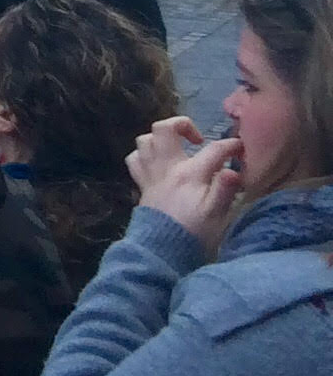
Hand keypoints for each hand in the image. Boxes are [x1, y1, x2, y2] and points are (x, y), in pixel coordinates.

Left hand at [128, 115, 243, 249]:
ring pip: (144, 140)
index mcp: (190, 174)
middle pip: (163, 129)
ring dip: (160, 139)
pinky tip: (157, 163)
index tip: (241, 148)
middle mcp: (167, 168)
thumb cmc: (195, 233)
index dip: (230, 146)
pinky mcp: (142, 185)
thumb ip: (225, 189)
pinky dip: (144, 155)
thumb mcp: (217, 214)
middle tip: (198, 138)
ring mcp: (151, 174)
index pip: (213, 150)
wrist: (163, 251)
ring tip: (177, 148)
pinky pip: (134, 159)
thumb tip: (233, 170)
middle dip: (181, 124)